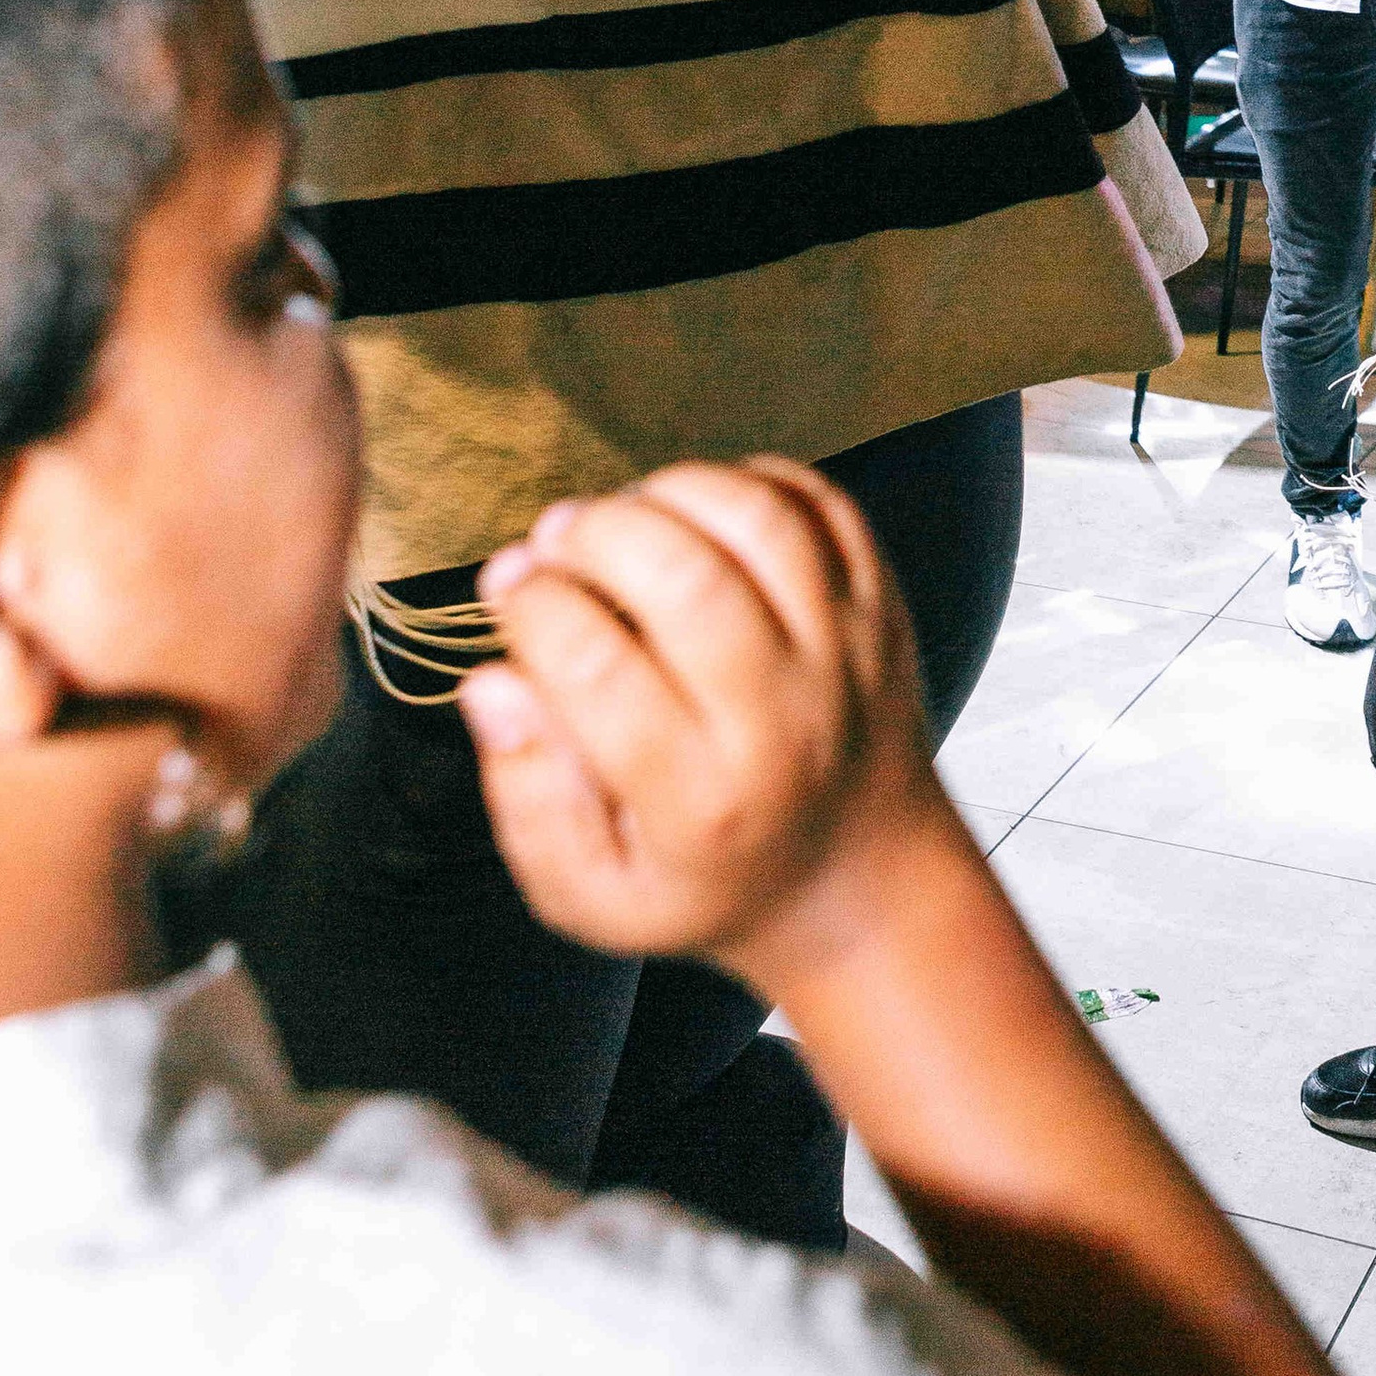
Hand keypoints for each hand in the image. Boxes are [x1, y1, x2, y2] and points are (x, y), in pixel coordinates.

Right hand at [461, 459, 943, 993]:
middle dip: (597, 534)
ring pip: (762, 524)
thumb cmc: (705, 882)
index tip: (507, 586)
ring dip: (673, 490)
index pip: (598, 670)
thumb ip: (530, 799)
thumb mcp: (594, 895)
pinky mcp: (883, 606)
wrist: (860, 883)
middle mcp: (784, 721)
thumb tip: (492, 684)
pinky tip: (699, 510)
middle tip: (555, 536)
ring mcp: (846, 654)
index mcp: (701, 803)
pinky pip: (823, 506)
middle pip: (687, 582)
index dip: (533, 607)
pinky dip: (752, 481)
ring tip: (623, 512)